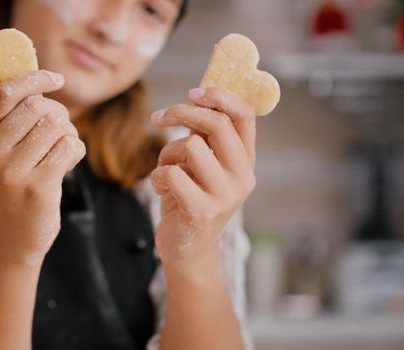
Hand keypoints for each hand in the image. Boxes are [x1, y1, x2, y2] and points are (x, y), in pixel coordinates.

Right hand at [0, 70, 85, 265]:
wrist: (13, 240)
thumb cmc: (14, 190)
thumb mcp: (3, 155)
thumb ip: (16, 121)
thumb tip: (42, 80)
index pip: (7, 92)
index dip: (35, 78)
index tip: (57, 79)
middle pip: (40, 107)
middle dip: (60, 115)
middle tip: (60, 134)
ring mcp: (13, 171)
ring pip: (58, 125)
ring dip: (69, 135)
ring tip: (61, 152)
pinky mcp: (37, 187)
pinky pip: (70, 147)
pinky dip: (76, 151)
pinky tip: (67, 166)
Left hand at [149, 87, 255, 271]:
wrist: (188, 250)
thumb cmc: (190, 199)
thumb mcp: (203, 166)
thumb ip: (205, 138)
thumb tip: (196, 98)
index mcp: (246, 161)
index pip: (244, 115)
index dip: (219, 96)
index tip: (194, 92)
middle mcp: (243, 177)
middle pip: (216, 124)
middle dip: (181, 113)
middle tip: (159, 117)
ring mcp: (225, 195)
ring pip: (189, 146)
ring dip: (166, 155)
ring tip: (166, 173)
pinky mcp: (202, 211)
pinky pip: (171, 173)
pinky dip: (158, 177)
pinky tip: (163, 192)